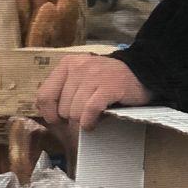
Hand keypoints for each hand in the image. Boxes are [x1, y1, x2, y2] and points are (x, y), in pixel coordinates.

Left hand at [36, 54, 152, 131]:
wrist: (144, 73)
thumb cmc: (108, 84)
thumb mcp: (81, 83)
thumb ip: (62, 96)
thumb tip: (48, 122)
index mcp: (67, 64)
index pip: (44, 97)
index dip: (50, 115)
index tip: (61, 121)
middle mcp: (78, 66)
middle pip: (62, 109)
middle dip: (72, 120)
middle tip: (85, 118)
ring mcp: (94, 74)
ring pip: (74, 113)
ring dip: (83, 123)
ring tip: (94, 118)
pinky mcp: (109, 86)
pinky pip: (89, 112)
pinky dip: (90, 123)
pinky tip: (95, 123)